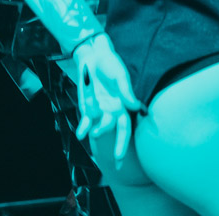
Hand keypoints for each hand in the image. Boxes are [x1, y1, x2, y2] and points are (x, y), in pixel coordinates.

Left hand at [71, 32, 141, 166]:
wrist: (94, 56)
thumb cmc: (112, 65)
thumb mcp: (120, 76)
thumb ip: (126, 91)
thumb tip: (137, 107)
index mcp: (124, 105)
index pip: (127, 127)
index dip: (125, 141)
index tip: (123, 156)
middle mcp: (113, 110)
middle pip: (116, 132)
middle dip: (118, 147)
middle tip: (117, 161)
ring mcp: (99, 110)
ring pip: (100, 126)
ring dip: (99, 132)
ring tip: (95, 133)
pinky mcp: (87, 107)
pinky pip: (86, 121)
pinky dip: (83, 128)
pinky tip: (81, 134)